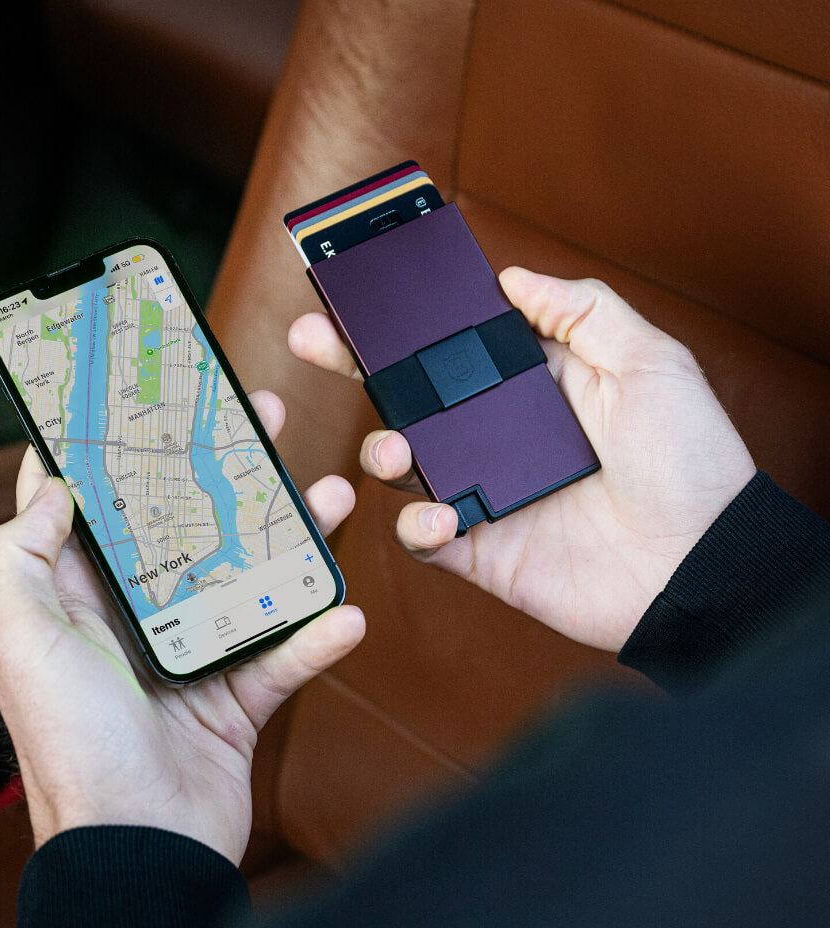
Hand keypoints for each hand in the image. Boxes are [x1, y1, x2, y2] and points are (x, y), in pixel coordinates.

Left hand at [0, 390, 364, 862]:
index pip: (99, 507)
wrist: (138, 850)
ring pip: (251, 578)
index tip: (146, 400)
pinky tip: (347, 613)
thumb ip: (18, 558)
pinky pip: (287, 656)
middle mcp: (139, 620)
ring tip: (330, 492)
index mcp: (81, 600)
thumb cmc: (71, 748)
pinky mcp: (238, 697)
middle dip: (225, 470)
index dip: (119, 450)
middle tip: (261, 420)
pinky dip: (317, 637)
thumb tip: (47, 488)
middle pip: (190, 526)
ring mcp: (194, 656)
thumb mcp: (22, 642)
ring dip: (292, 537)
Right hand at [288, 269, 754, 650]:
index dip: (408, 325)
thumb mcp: (649, 363)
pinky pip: (424, 535)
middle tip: (311, 340)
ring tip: (395, 449)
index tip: (363, 297)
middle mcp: (499, 437)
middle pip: (411, 398)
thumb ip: (582, 311)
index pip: (454, 348)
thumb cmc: (689, 462)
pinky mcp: (482, 549)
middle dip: (356, 366)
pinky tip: (443, 515)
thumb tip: (514, 279)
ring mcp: (486, 493)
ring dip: (381, 451)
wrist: (701, 565)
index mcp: (532, 387)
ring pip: (405, 466)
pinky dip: (418, 524)